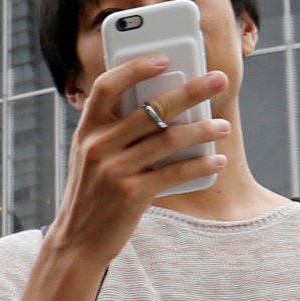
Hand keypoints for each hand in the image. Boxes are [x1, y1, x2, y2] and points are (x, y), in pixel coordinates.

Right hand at [47, 58, 231, 268]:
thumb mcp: (89, 157)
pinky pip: (175, 172)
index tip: (165, 59)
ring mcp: (114, 170)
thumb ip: (113, 132)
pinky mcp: (132, 195)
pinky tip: (217, 160)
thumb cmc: (91, 194)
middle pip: (151, 108)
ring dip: (203, 130)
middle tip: (218, 80)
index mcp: (87, 131)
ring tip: (222, 126)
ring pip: (169, 139)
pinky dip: (200, 165)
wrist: (77, 241)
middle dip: (191, 90)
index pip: (108, 86)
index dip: (136, 68)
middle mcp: (98, 147)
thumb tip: (161, 106)